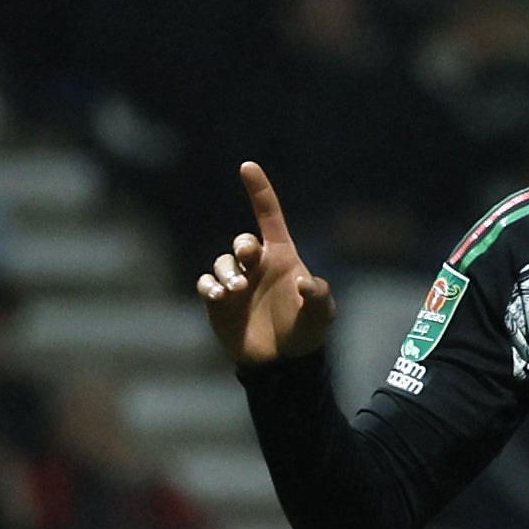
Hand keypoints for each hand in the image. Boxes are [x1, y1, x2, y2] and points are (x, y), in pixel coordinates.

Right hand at [197, 162, 334, 366]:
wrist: (283, 362)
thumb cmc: (306, 332)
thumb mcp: (322, 314)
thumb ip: (319, 297)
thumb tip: (304, 283)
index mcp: (282, 257)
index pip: (269, 216)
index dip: (259, 191)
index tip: (247, 166)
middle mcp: (256, 265)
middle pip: (242, 241)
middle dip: (243, 246)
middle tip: (248, 258)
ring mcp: (236, 282)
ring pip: (222, 263)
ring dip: (227, 272)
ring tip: (236, 291)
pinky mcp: (218, 301)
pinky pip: (206, 284)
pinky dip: (209, 286)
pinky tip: (220, 296)